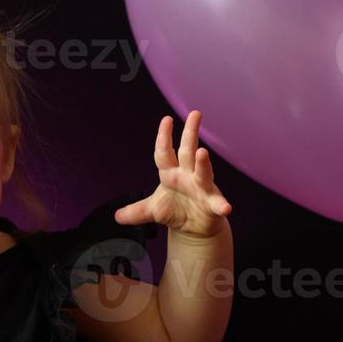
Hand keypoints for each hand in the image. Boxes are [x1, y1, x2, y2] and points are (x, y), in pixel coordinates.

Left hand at [114, 110, 232, 238]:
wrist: (193, 227)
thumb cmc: (174, 210)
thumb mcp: (152, 210)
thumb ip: (135, 211)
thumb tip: (116, 216)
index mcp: (170, 174)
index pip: (164, 152)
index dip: (164, 137)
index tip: (166, 119)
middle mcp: (187, 176)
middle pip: (187, 152)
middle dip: (190, 133)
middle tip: (195, 114)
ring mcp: (202, 188)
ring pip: (203, 172)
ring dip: (203, 163)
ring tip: (202, 153)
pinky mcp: (212, 204)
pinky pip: (217, 203)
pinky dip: (221, 205)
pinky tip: (225, 207)